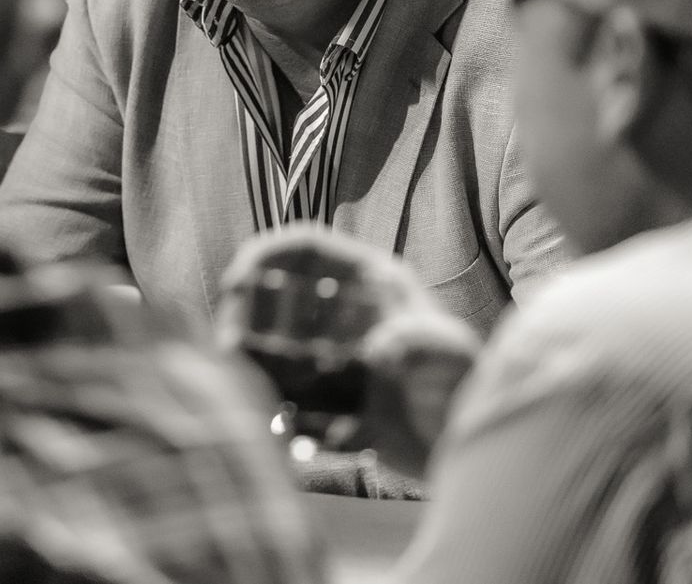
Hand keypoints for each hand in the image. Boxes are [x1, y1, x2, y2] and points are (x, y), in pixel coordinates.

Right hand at [217, 225, 481, 478]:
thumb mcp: (449, 353)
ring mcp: (333, 353)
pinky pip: (286, 392)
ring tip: (236, 381)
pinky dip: (272, 403)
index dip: (269, 252)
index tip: (237, 277)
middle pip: (279, 292)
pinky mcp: (328, 395)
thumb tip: (377, 351)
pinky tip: (271, 422)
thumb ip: (417, 343)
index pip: (309, 248)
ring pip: (274, 343)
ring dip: (250, 357)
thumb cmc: (465, 386)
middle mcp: (345, 312)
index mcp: (371, 283)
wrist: (466, 443)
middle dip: (245, 310)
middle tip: (225, 339)